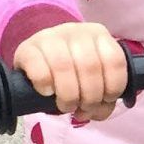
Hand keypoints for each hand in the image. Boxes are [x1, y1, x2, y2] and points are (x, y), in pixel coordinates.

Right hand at [13, 22, 129, 120]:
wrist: (38, 58)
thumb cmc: (72, 73)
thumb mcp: (93, 80)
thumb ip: (103, 98)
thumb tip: (98, 112)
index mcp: (99, 35)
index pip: (115, 61)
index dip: (113, 87)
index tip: (105, 100)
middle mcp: (77, 31)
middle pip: (90, 67)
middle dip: (90, 97)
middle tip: (83, 109)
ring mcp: (51, 36)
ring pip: (64, 67)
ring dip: (69, 96)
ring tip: (67, 107)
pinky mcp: (28, 48)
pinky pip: (39, 69)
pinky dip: (46, 86)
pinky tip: (47, 92)